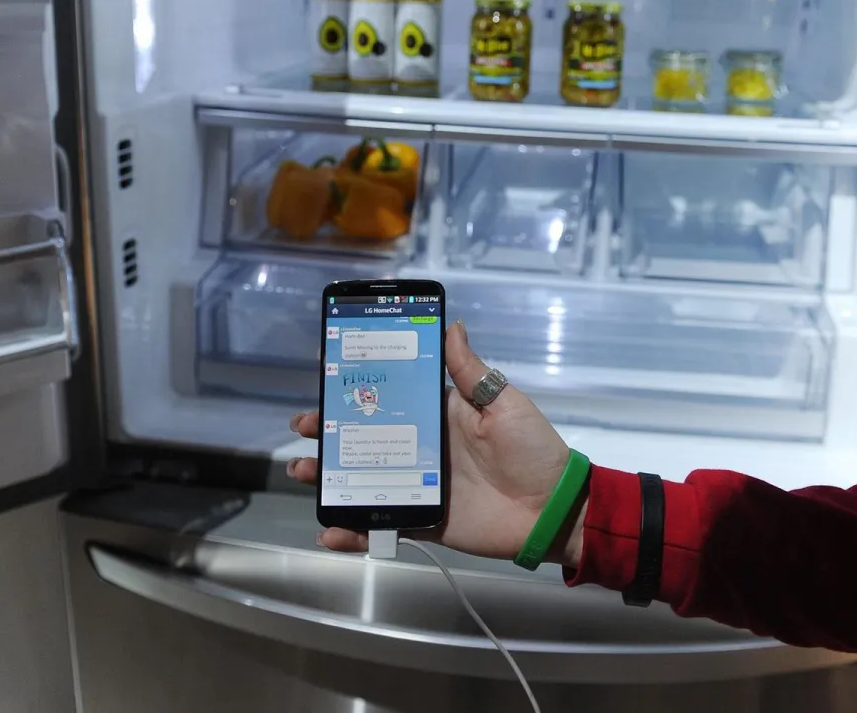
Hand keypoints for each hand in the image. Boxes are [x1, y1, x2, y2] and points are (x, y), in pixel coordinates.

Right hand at [288, 322, 585, 566]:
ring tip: (305, 471)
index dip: (357, 389)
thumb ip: (471, 373)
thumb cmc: (531, 450)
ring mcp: (418, 486)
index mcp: (439, 415)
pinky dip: (352, 530)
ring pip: (363, 479)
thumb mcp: (504, 404)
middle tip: (304, 428)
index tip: (326, 378)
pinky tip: (328, 531)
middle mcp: (422, 449)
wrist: (552, 508)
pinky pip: (381, 524)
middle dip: (329, 431)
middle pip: (365, 438)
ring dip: (330, 476)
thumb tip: (451, 325)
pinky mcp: (423, 520)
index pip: (390, 397)